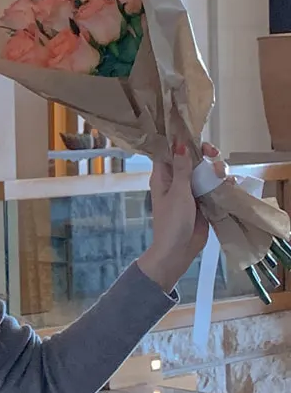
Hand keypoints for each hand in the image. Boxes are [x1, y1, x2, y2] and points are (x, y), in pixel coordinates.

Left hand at [137, 140, 224, 293]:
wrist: (178, 251)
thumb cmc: (173, 222)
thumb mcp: (178, 192)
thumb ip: (182, 169)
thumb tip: (179, 144)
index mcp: (163, 177)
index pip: (169, 151)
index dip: (182, 143)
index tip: (196, 140)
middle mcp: (176, 181)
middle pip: (191, 159)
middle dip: (204, 155)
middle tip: (214, 155)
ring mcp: (190, 191)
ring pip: (204, 173)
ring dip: (215, 170)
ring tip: (222, 175)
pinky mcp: (202, 202)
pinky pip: (212, 187)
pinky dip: (221, 184)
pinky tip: (229, 185)